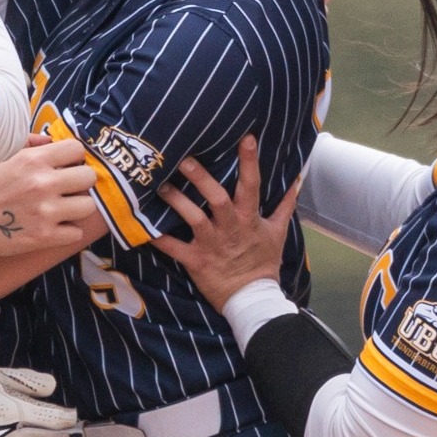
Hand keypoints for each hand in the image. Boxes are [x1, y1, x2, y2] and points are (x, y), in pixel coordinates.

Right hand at [0, 138, 97, 260]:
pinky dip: (68, 232)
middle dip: (80, 183)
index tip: (67, 165)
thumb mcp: (2, 160)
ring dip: (77, 208)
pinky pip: (76, 232)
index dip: (74, 158)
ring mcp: (45, 211)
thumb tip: (50, 140)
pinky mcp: (44, 237)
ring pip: (88, 206)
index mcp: (32, 160)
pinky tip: (55, 228)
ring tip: (64, 209)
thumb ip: (30, 147)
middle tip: (68, 189)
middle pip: (88, 177)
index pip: (76, 149)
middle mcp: (42, 183)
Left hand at [152, 135, 300, 311]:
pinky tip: (142, 226)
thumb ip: (284, 206)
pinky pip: (173, 247)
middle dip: (201, 178)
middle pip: (217, 198)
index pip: (252, 185)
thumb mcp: (278, 233)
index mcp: (249, 218)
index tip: (246, 138)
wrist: (252, 297)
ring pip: (193, 218)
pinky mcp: (196, 260)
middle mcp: (230, 227)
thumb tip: (295, 182)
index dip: (250, 162)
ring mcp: (211, 243)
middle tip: (185, 159)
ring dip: (177, 201)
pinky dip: (157, 238)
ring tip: (160, 185)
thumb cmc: (263, 262)